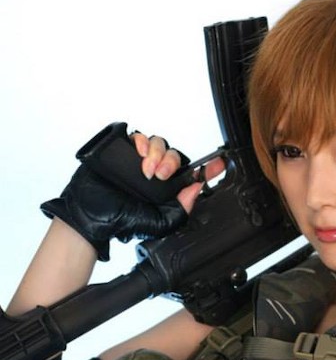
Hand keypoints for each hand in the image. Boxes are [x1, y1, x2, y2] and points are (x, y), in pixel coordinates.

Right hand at [41, 131, 223, 259]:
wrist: (91, 215)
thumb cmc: (119, 220)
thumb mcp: (158, 223)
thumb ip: (180, 210)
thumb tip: (196, 190)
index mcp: (166, 191)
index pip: (191, 175)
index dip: (208, 169)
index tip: (220, 164)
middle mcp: (154, 174)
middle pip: (174, 155)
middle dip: (171, 162)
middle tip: (161, 175)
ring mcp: (137, 161)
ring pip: (158, 144)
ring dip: (156, 153)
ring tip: (146, 170)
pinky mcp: (122, 151)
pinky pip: (137, 136)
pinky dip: (141, 141)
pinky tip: (138, 154)